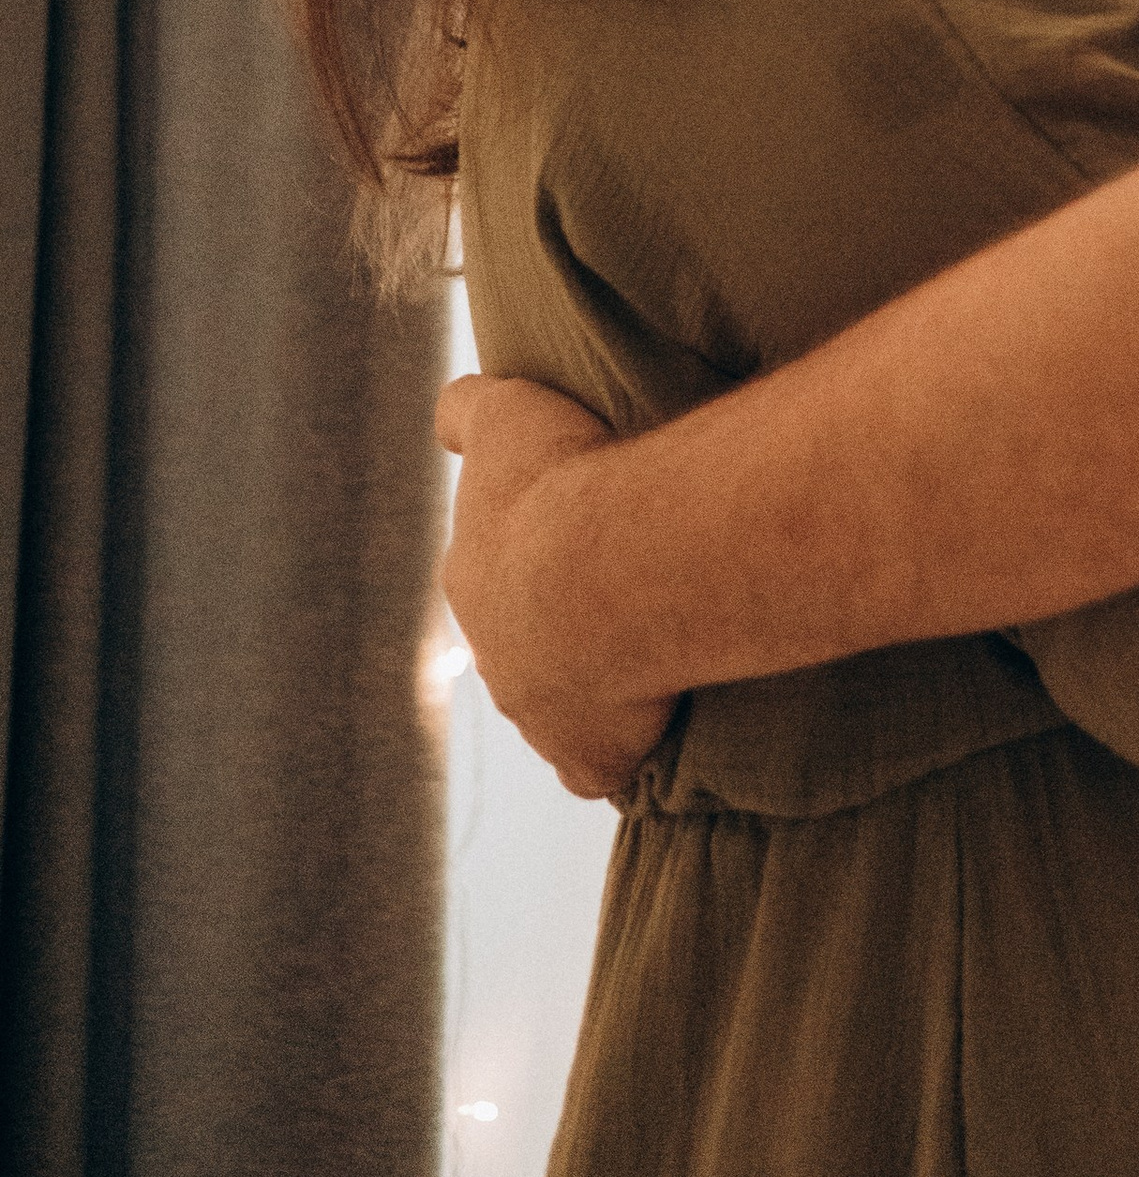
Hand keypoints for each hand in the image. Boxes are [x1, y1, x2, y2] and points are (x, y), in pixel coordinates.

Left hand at [437, 372, 675, 799]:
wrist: (612, 570)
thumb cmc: (563, 483)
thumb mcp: (505, 413)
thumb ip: (467, 409)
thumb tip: (449, 412)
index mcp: (473, 578)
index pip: (493, 573)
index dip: (537, 554)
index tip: (582, 535)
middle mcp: (493, 655)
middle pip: (521, 646)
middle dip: (559, 627)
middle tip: (622, 592)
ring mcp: (536, 714)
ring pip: (555, 707)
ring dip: (592, 686)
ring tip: (650, 652)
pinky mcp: (587, 758)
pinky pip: (597, 768)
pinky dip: (616, 753)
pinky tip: (651, 731)